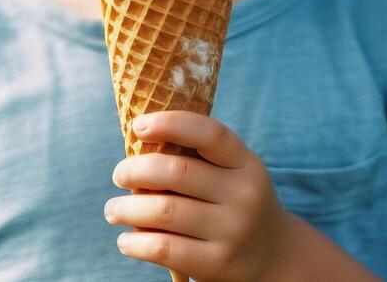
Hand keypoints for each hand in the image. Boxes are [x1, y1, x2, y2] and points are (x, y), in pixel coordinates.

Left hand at [104, 111, 295, 280]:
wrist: (273, 257)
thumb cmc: (235, 205)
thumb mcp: (232, 176)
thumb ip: (196, 162)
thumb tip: (135, 156)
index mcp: (246, 164)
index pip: (209, 134)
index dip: (169, 123)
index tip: (137, 126)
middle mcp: (244, 195)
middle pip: (176, 172)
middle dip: (135, 170)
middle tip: (118, 176)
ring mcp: (232, 231)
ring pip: (163, 211)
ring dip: (126, 209)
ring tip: (113, 211)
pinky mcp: (217, 263)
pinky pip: (164, 248)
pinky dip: (135, 243)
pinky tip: (126, 241)